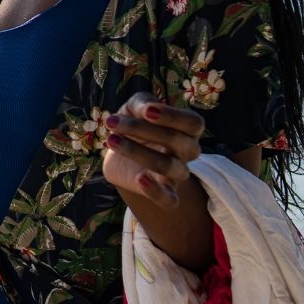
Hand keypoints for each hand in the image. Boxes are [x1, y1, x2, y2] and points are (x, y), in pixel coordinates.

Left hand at [102, 91, 204, 206]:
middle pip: (178, 142)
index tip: (146, 110)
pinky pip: (169, 200)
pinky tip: (139, 179)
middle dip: (144, 130)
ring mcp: (177, 174)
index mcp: (187, 129)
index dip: (172, 116)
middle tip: (112, 122)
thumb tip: (147, 108)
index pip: (192, 123)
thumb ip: (142, 103)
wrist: (119, 154)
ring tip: (111, 140)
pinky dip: (156, 192)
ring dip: (137, 152)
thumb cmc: (133, 125)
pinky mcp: (165, 194)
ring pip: (168, 166)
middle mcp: (187, 152)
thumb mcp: (134, 107)